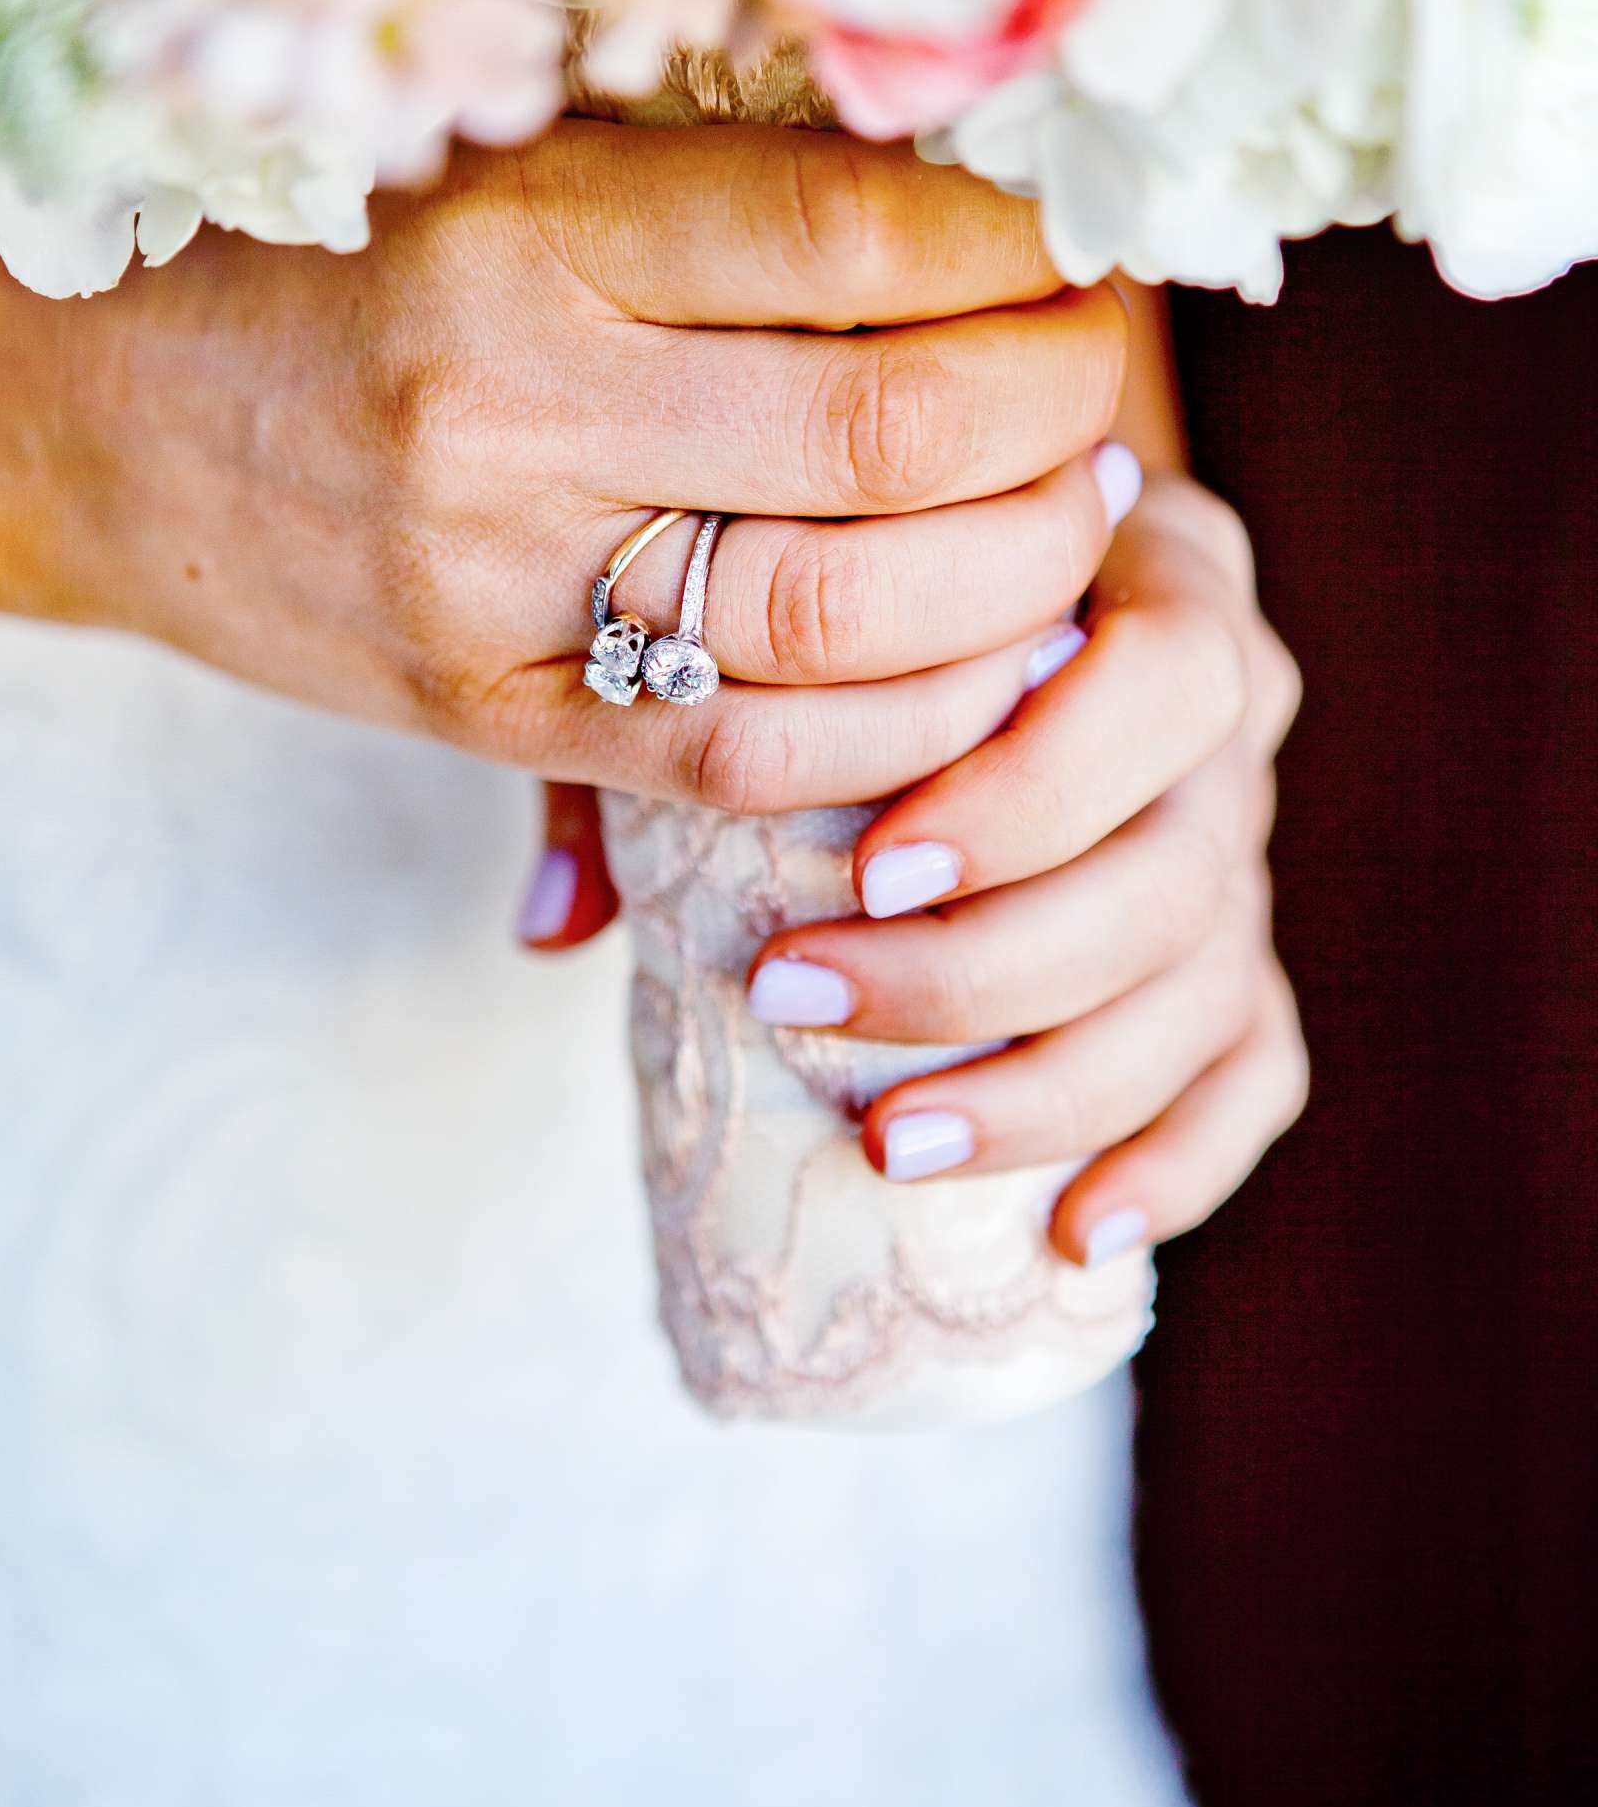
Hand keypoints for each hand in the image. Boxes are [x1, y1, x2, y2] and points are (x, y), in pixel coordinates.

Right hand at [0, 123, 1129, 813]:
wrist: (112, 421)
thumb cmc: (350, 279)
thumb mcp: (512, 179)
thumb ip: (719, 219)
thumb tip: (993, 241)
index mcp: (541, 223)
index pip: (863, 234)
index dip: (1025, 258)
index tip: (1078, 264)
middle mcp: (526, 403)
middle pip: (897, 437)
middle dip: (1059, 427)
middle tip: (1098, 410)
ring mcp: (503, 583)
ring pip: (850, 620)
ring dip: (1016, 587)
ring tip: (1064, 533)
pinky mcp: (489, 717)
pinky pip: (753, 759)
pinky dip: (904, 731)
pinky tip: (969, 673)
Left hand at [742, 470, 1308, 1265]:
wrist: (967, 588)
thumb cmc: (853, 598)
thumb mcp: (788, 598)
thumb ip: (679, 720)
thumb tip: (549, 926)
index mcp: (1156, 575)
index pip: (1162, 680)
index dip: (1033, 791)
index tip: (867, 873)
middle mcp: (1230, 709)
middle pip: (1185, 864)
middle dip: (990, 963)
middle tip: (805, 999)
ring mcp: (1245, 843)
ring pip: (1208, 985)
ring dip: (1052, 1086)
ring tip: (888, 1140)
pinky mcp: (1239, 959)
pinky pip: (1257, 1069)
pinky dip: (1182, 1158)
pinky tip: (1075, 1232)